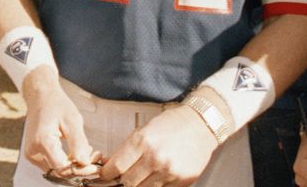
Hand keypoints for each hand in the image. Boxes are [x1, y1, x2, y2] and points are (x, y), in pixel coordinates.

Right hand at [21, 66, 100, 174]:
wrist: (41, 96)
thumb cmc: (56, 105)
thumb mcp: (72, 120)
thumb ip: (78, 142)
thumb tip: (84, 162)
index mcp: (42, 141)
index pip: (62, 167)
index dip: (79, 168)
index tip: (94, 163)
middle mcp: (33, 151)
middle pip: (59, 171)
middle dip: (79, 168)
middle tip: (94, 156)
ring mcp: (32, 154)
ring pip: (56, 170)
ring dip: (73, 165)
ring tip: (87, 152)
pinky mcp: (34, 154)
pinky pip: (52, 164)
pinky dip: (66, 162)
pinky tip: (76, 152)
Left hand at [98, 105, 216, 186]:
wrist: (201, 125)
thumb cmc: (172, 125)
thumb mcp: (144, 130)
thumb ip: (128, 149)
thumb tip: (110, 164)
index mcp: (142, 141)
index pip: (116, 167)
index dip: (107, 174)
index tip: (106, 175)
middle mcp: (155, 157)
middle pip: (127, 182)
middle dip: (123, 180)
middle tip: (124, 175)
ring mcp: (169, 171)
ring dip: (139, 184)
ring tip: (142, 174)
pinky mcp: (181, 181)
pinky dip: (155, 185)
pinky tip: (157, 176)